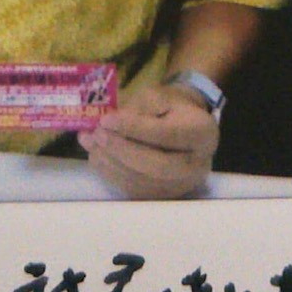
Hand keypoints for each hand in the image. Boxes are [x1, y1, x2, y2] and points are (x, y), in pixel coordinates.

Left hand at [78, 83, 218, 199]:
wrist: (184, 126)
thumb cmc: (169, 106)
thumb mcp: (158, 96)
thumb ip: (138, 109)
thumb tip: (108, 124)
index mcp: (201, 133)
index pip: (165, 134)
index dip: (133, 128)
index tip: (106, 119)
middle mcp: (197, 165)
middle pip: (157, 166)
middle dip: (121, 150)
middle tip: (97, 134)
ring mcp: (181, 185)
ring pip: (142, 182)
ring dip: (110, 162)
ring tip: (89, 142)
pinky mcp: (163, 195)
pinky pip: (135, 190)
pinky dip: (111, 174)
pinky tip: (96, 156)